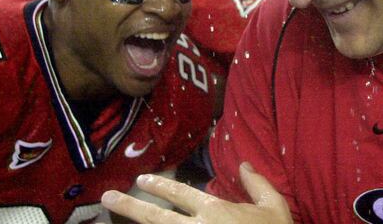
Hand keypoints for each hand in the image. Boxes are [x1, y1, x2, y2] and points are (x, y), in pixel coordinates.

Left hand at [100, 162, 292, 223]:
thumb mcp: (274, 207)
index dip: (159, 185)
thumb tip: (245, 164)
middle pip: (157, 218)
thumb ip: (258, 184)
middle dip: (131, 207)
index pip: (181, 193)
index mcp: (216, 211)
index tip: (141, 179)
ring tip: (113, 221)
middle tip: (107, 198)